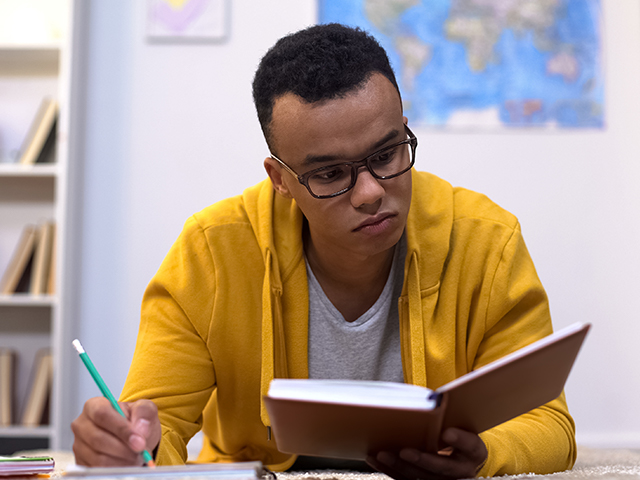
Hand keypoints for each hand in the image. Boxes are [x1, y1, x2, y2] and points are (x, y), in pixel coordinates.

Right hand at [71, 397, 161, 465]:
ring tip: (137, 457)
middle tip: (141, 451)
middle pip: (98, 439)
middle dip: (124, 448)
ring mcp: (79, 446)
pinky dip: (117, 469)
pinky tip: (128, 463)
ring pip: (98, 458)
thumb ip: (143, 413)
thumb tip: (140, 429)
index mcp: (94, 406)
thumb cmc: (135, 420)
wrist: (133, 435)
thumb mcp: (144, 409)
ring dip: (122, 460)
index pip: (102, 414)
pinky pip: (98, 470)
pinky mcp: (82, 463)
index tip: (139, 440)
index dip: (121, 428)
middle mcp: (82, 425)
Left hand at [366, 428, 487, 479]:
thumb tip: (427, 402)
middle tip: (405, 451)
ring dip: (399, 467)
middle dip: (422, 460)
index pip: (471, 445)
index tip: (446, 432)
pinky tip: (375, 459)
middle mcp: (463, 470)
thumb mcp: (460, 423)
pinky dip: (390, 470)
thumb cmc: (457, 431)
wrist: (461, 454)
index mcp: (474, 451)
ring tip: (382, 454)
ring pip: (422, 478)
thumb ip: (448, 417)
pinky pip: (406, 479)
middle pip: (443, 469)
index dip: (460, 440)